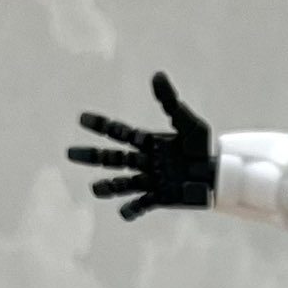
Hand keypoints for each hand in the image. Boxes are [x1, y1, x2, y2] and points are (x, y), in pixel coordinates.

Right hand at [67, 72, 214, 219]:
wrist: (218, 174)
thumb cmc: (202, 148)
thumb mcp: (188, 122)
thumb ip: (170, 102)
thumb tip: (157, 75)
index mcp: (147, 142)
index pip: (118, 133)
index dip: (100, 125)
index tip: (81, 118)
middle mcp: (144, 161)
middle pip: (112, 158)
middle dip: (92, 156)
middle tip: (70, 154)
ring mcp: (150, 181)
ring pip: (123, 183)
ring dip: (108, 187)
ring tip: (94, 189)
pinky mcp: (160, 198)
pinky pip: (142, 204)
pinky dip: (132, 210)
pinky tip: (123, 213)